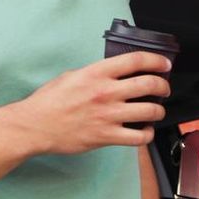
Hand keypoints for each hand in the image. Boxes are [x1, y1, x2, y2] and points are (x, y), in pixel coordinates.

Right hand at [14, 52, 170, 155]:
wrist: (34, 125)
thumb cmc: (49, 101)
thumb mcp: (71, 76)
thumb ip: (95, 74)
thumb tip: (115, 73)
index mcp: (96, 73)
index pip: (136, 60)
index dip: (156, 60)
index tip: (163, 64)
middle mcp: (105, 92)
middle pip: (149, 84)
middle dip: (163, 86)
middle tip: (164, 89)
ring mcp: (108, 115)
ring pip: (150, 111)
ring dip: (159, 111)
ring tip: (156, 111)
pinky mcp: (106, 136)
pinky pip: (139, 137)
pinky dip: (148, 134)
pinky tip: (145, 131)